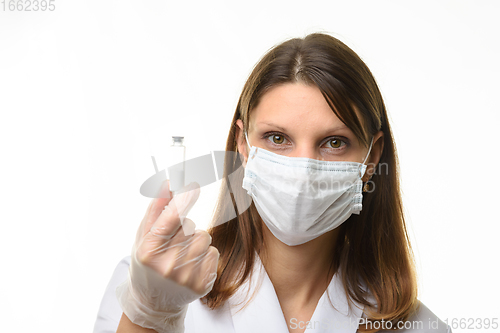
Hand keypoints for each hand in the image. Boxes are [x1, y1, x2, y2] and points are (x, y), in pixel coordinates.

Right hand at [116, 181, 218, 332]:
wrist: (153, 302)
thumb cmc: (147, 263)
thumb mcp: (144, 236)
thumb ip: (156, 209)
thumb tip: (168, 183)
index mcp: (149, 251)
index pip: (171, 219)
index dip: (183, 200)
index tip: (194, 185)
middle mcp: (166, 265)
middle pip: (190, 226)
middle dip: (184, 228)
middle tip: (173, 242)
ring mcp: (185, 277)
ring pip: (204, 238)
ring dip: (196, 241)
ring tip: (182, 253)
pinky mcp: (202, 285)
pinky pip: (214, 253)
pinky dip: (205, 255)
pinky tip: (191, 264)